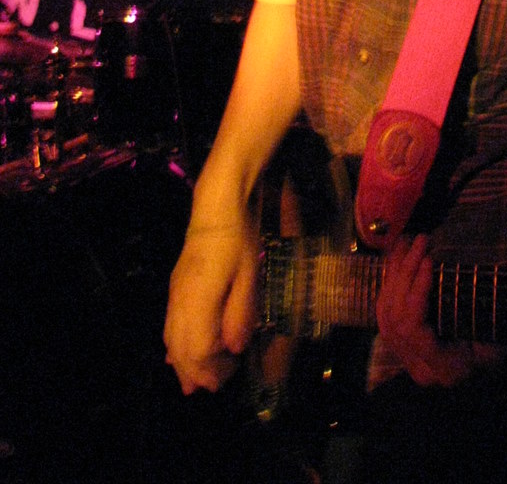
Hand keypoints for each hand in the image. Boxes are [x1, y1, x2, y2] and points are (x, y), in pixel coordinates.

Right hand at [163, 218, 258, 394]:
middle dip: (195, 373)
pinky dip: (174, 346)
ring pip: (171, 340)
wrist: (216, 208)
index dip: (211, 369)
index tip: (229, 376)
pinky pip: (169, 326)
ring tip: (193, 382)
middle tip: (213, 386)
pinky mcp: (175, 288)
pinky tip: (177, 355)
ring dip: (182, 364)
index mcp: (198, 301)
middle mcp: (180, 302)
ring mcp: (174, 295)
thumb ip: (240, 313)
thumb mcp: (249, 276)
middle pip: (180, 350)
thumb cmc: (238, 240)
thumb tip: (234, 349)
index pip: (197, 350)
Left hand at [376, 235, 498, 387]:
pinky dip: (390, 283)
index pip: (413, 327)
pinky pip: (385, 311)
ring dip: (395, 273)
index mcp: (445, 368)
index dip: (416, 291)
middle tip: (422, 241)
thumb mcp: (504, 335)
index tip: (430, 260)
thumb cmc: (499, 353)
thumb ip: (500, 303)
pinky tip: (397, 258)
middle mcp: (420, 367)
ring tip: (407, 242)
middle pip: (395, 315)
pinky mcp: (401, 346)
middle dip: (405, 273)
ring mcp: (407, 358)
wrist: (487, 374)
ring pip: (386, 311)